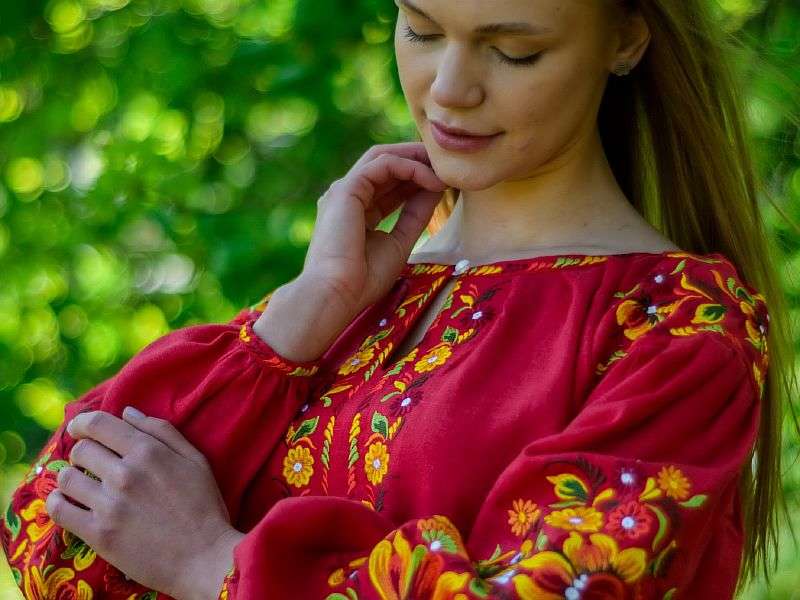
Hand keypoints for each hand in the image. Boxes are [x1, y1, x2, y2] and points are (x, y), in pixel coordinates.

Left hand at [46, 406, 243, 599]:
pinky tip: (66, 502)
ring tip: (81, 484)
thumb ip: (162, 431)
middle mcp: (125, 474)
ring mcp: (110, 505)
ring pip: (66, 478)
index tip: (79, 427)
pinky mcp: (99, 534)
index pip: (99, 424)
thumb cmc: (205, 506)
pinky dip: (56, 502)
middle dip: (82, 451)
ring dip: (70, 476)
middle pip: (80, 449)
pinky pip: (59, 510)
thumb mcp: (195, 460)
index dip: (82, 422)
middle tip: (90, 462)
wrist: (204, 558)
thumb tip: (126, 412)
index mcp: (149, 452)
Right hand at [306, 142, 447, 310]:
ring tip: (443, 167)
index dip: (418, 178)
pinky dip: (410, 168)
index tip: (446, 181)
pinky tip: (432, 180)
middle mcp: (348, 196)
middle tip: (447, 164)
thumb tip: (436, 189)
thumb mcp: (399, 242)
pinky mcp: (347, 188)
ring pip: (383, 157)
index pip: (389, 183)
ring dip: (416, 158)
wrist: (337, 294)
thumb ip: (415, 215)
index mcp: (357, 211)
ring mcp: (344, 190)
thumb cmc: (364, 280)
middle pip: (386, 164)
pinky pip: (383, 164)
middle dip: (417, 160)